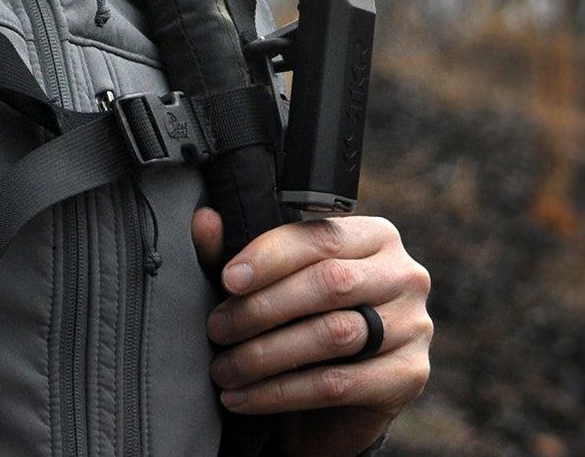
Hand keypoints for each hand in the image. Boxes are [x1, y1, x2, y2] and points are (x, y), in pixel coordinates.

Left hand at [191, 208, 431, 456]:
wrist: (337, 395)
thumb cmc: (300, 317)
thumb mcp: (267, 281)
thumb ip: (233, 250)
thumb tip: (204, 220)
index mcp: (374, 236)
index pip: (319, 237)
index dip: (268, 257)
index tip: (227, 280)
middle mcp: (404, 275)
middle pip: (329, 284)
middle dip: (262, 308)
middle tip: (217, 329)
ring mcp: (415, 327)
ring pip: (334, 335)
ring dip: (267, 354)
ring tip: (224, 368)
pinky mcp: (411, 377)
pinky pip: (340, 384)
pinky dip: (283, 392)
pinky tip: (244, 398)